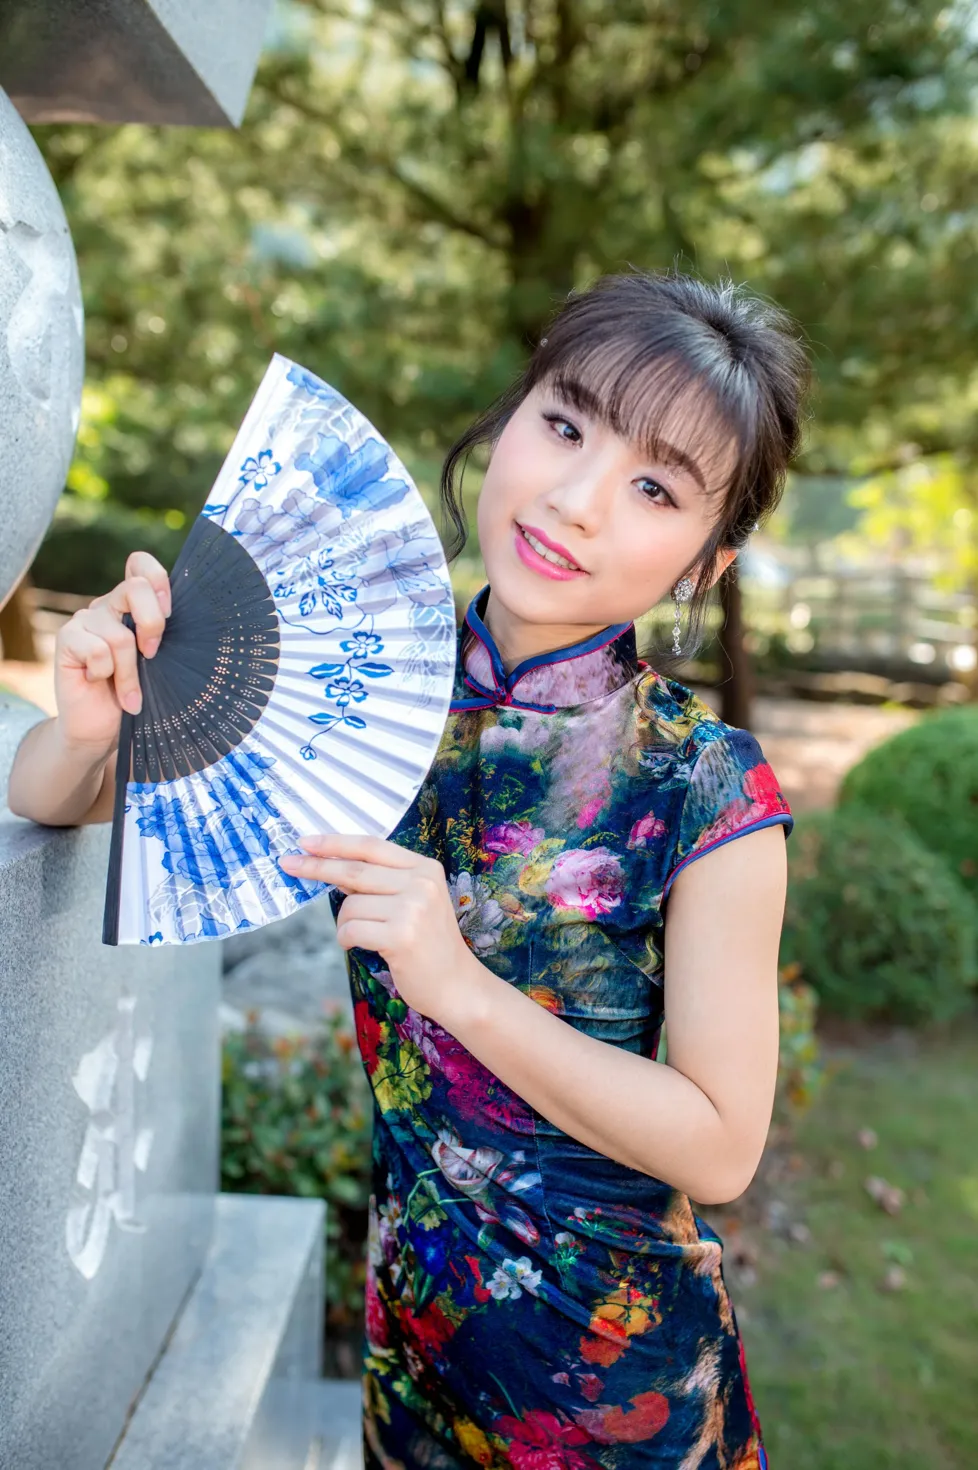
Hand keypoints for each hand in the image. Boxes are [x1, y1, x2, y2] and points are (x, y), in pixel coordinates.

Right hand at [54, 551, 170, 751]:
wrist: (100, 730)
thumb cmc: (135, 696)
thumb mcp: (158, 665)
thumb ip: (163, 638)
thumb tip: (191, 625)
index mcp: (132, 606)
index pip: (140, 565)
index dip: (158, 579)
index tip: (170, 613)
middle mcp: (108, 606)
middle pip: (136, 587)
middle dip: (153, 624)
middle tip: (153, 656)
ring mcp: (85, 620)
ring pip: (120, 635)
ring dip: (129, 673)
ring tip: (129, 694)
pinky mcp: (67, 638)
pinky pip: (97, 651)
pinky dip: (105, 675)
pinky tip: (98, 683)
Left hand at [278, 834, 484, 1029]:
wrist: (457, 985)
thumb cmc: (429, 944)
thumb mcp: (414, 902)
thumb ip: (381, 883)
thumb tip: (334, 869)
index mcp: (425, 868)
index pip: (371, 846)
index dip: (335, 843)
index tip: (306, 842)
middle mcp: (421, 883)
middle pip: (354, 870)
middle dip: (316, 867)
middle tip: (288, 865)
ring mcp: (413, 909)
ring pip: (349, 905)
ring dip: (343, 923)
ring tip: (361, 936)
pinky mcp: (400, 936)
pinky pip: (351, 930)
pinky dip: (346, 939)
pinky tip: (360, 946)